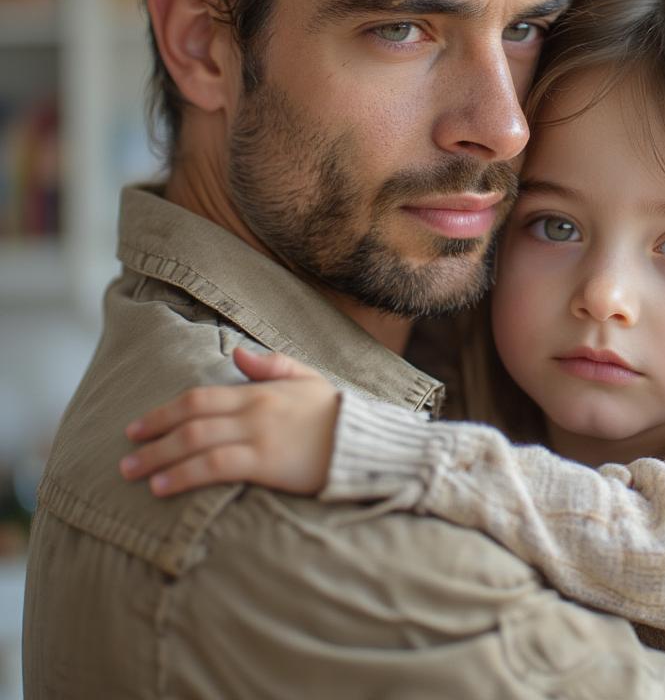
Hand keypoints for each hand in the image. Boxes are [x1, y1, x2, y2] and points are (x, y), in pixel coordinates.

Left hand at [119, 347, 339, 496]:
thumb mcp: (308, 378)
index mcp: (260, 390)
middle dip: (153, 435)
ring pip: (194, 442)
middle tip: (125, 453)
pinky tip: (162, 487)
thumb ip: (272, 365)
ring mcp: (257, 436)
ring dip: (158, 457)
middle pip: (190, 418)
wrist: (365, 442)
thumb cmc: (336, 414)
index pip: (201, 397)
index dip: (164, 411)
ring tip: (133, 473)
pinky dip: (183, 475)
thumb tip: (236, 353)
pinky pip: (214, 467)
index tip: (139, 426)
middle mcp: (253, 409)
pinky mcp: (264, 463)